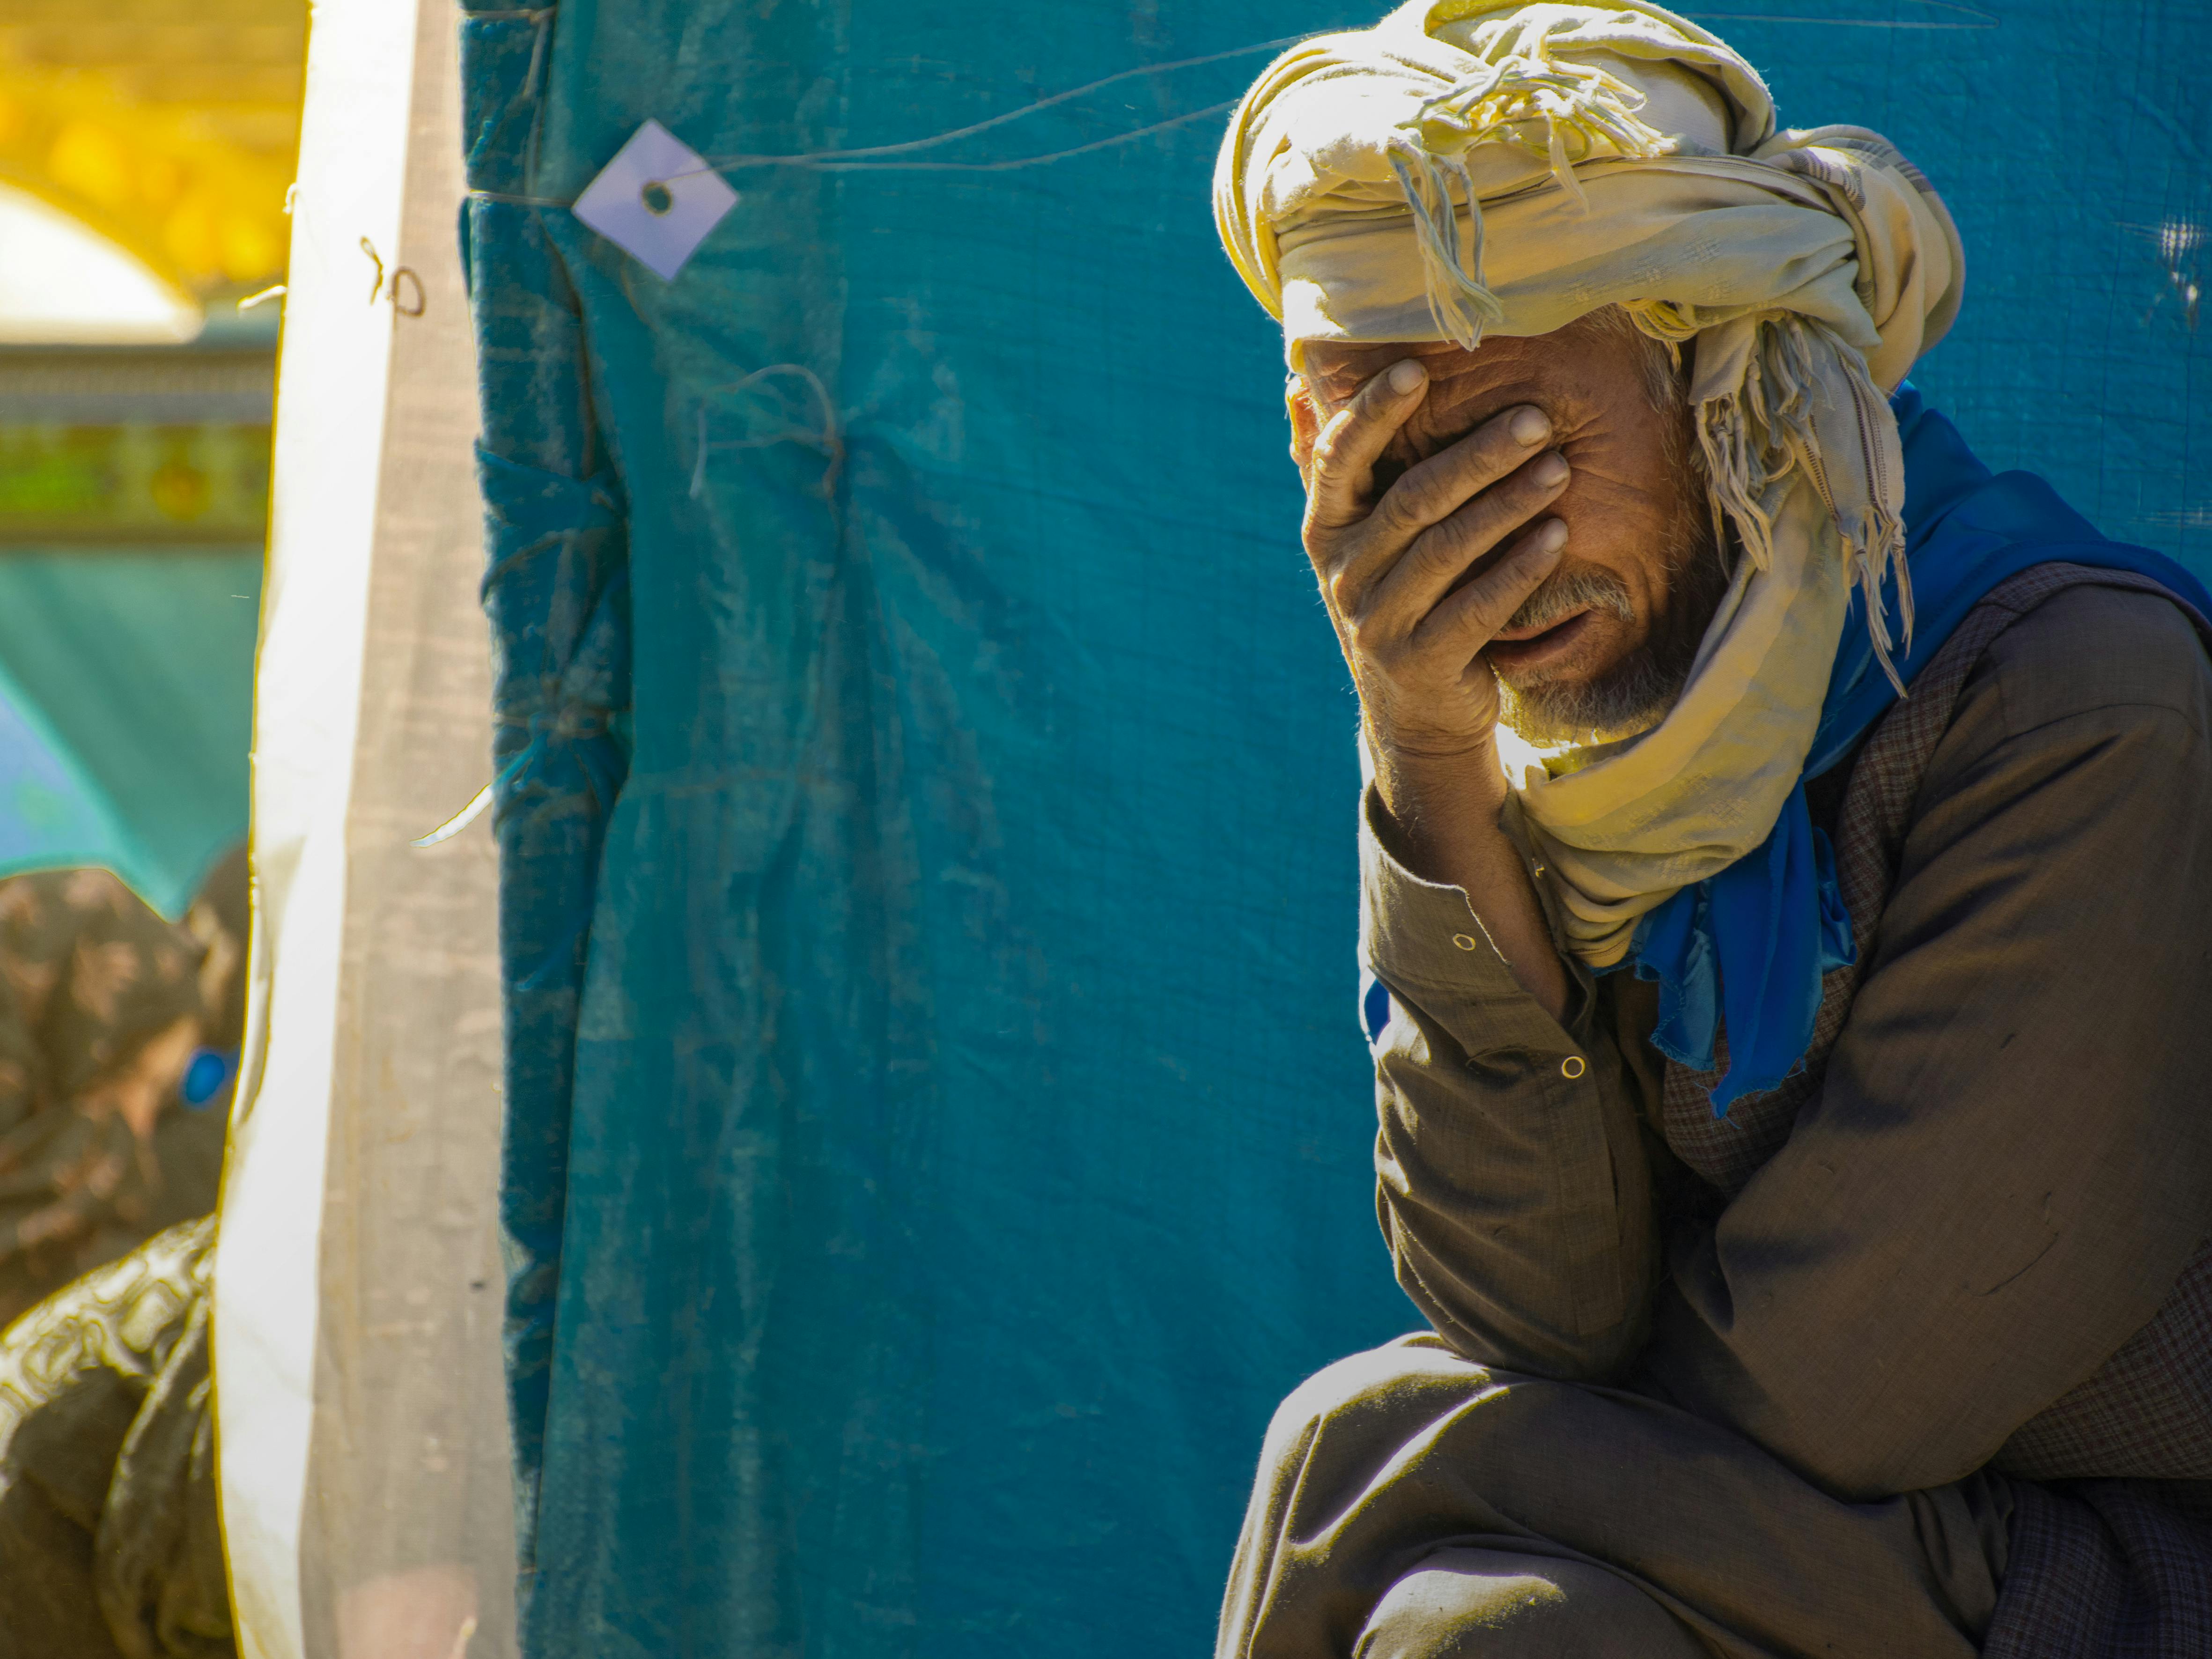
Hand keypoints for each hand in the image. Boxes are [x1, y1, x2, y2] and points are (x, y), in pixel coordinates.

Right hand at [1289, 359, 1569, 769]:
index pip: (1340, 460)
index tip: (1416, 368)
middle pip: (1412, 501)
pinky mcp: (1422, 663)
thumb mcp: (1354, 538)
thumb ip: (1331, 467)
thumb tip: (1293, 383)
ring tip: (1559, 468)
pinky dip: (1518, 569)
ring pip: (1446, 550)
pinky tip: (1557, 535)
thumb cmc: (1396, 599)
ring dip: (1507, 505)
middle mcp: (1344, 574)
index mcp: (1325, 530)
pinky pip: (1476, 607)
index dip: (1373, 413)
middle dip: (1477, 455)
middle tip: (1535, 419)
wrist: (1413, 714)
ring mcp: (1379, 623)